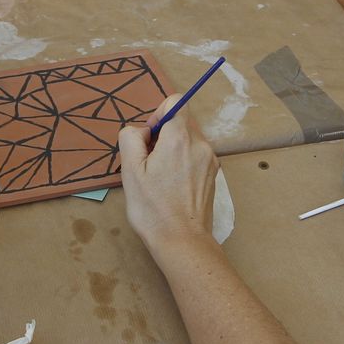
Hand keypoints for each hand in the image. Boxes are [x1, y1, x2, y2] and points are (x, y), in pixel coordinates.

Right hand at [118, 98, 216, 251]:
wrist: (182, 241)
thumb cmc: (153, 208)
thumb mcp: (130, 170)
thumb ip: (131, 138)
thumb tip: (140, 131)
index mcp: (179, 138)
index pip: (174, 103)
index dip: (157, 115)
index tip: (148, 139)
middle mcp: (200, 144)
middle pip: (181, 122)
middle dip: (163, 135)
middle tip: (149, 162)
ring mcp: (210, 160)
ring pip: (189, 140)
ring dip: (173, 149)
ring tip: (161, 177)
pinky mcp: (213, 175)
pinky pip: (196, 156)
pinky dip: (184, 162)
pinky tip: (173, 185)